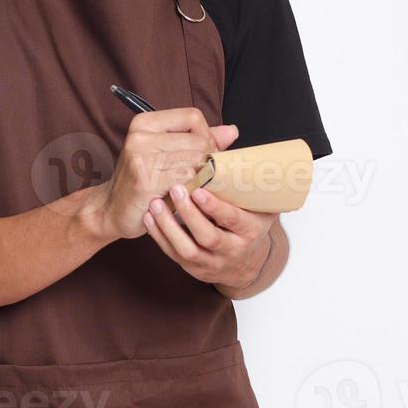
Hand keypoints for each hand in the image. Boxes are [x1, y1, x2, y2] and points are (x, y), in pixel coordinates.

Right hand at [88, 108, 237, 240]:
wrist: (112, 210)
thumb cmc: (143, 181)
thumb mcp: (166, 153)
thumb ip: (198, 140)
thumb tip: (232, 131)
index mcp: (145, 122)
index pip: (192, 116)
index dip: (206, 136)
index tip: (204, 154)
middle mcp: (140, 136)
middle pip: (198, 141)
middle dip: (207, 161)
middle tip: (201, 176)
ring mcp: (140, 158)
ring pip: (195, 162)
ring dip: (201, 178)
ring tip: (192, 187)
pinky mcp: (145, 181)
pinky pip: (186, 181)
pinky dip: (192, 190)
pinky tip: (184, 196)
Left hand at [142, 182, 278, 291]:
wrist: (247, 264)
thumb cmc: (250, 224)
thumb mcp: (258, 206)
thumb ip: (248, 183)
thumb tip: (234, 139)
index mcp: (250, 231)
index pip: (232, 219)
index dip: (214, 206)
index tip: (198, 190)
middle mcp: (232, 250)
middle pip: (208, 237)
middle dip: (189, 214)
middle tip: (175, 190)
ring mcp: (211, 262)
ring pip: (187, 250)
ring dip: (168, 227)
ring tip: (155, 204)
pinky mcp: (193, 268)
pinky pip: (173, 254)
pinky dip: (159, 236)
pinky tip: (149, 218)